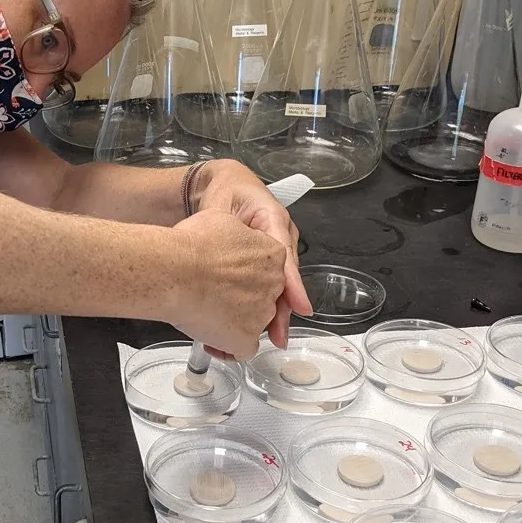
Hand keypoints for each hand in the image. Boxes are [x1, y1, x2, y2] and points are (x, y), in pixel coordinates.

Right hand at [168, 209, 288, 360]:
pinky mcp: (246, 338)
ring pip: (253, 324)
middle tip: (214, 294)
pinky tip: (211, 341)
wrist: (174, 271)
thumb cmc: (190, 245)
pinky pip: (242, 350)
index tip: (227, 275)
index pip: (265, 268)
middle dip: (241, 298)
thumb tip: (229, 239)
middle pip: (262, 296)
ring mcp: (262, 314)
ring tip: (206, 316)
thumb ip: (237, 235)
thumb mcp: (220, 221)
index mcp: (272, 254)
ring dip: (234, 323)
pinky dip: (227, 348)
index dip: (244, 273)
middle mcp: (273, 285)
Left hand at [194, 160, 311, 349]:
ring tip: (276, 336)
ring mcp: (278, 248)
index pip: (283, 253)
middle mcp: (282, 235)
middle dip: (285, 307)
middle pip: (286, 276)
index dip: (290, 283)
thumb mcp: (222, 204)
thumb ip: (224, 222)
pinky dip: (267, 303)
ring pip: (281, 283)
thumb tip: (225, 245)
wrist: (224, 185)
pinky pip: (273, 283)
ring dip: (278, 311)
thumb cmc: (225, 192)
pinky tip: (264, 324)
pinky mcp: (269, 259)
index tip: (299, 305)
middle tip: (280, 334)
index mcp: (274, 218)